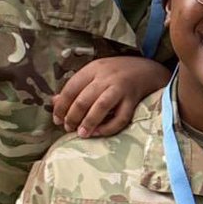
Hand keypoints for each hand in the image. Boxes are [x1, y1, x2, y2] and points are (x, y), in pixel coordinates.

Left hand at [52, 57, 169, 136]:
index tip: (57, 119)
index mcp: (93, 69)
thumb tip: (54, 101)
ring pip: (100, 106)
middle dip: (73, 116)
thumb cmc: (117, 73)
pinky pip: (120, 117)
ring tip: (81, 134)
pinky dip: (108, 127)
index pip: (71, 88)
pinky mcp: (132, 100)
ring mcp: (120, 88)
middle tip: (68, 128)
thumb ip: (76, 87)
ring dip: (88, 122)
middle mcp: (106, 77)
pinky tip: (99, 132)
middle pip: (84, 98)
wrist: (147, 69)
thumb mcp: (95, 74)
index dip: (61, 106)